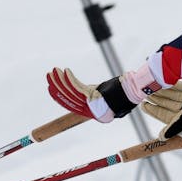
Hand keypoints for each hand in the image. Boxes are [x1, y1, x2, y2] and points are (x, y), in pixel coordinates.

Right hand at [46, 62, 166, 123]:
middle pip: (67, 98)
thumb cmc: (123, 93)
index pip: (70, 103)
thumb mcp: (105, 93)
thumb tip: (92, 91)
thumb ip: (95, 93)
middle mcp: (89, 109)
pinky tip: (65, 70)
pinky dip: (70, 78)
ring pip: (69, 92)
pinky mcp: (93, 96)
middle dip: (56, 86)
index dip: (59, 95)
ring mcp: (91, 104)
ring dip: (60, 80)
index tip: (51, 86)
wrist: (133, 91)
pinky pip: (77, 87)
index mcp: (90, 109)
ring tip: (53, 71)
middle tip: (48, 76)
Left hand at [141, 81, 181, 138]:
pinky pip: (180, 88)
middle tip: (144, 93)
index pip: (166, 116)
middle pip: (168, 105)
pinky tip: (164, 82)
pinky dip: (173, 85)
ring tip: (150, 86)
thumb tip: (161, 138)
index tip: (143, 105)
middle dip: (157, 100)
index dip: (154, 111)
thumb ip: (173, 128)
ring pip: (173, 95)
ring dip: (162, 91)